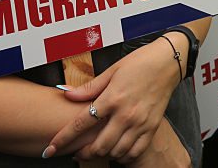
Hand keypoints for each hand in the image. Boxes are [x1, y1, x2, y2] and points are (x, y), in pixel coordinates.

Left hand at [46, 37, 183, 161]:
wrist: (168, 62)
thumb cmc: (140, 62)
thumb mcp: (112, 70)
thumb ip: (89, 87)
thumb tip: (67, 94)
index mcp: (112, 98)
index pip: (81, 124)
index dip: (62, 140)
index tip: (49, 150)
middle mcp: (126, 114)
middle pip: (99, 146)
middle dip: (83, 153)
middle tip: (76, 152)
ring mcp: (140, 123)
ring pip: (116, 152)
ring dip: (103, 154)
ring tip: (96, 149)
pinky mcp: (152, 127)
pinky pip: (135, 152)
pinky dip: (123, 155)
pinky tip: (117, 149)